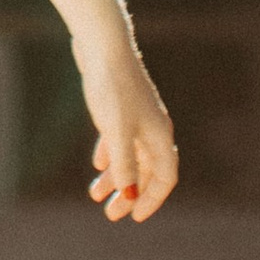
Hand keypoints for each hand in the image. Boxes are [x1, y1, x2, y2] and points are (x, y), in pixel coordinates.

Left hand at [77, 35, 177, 223]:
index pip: (165, 178)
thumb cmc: (112, 86)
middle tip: (111, 214)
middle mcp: (152, 127)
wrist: (102, 44)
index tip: (134, 216)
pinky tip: (97, 164)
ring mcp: (136, 115)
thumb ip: (124, 163)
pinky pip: (119, 138)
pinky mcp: (119, 104)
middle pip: (146, 170)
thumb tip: (129, 193)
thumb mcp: (117, 130)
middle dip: (130, 193)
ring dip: (116, 176)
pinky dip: (111, 154)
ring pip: (130, 155)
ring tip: (94, 195)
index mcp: (159, 135)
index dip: (152, 199)